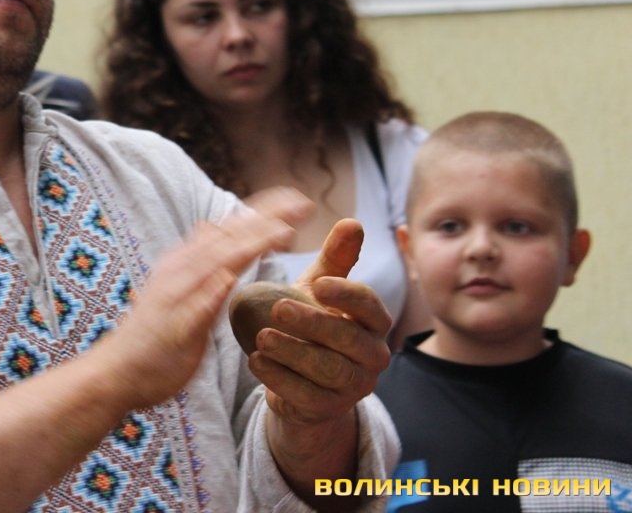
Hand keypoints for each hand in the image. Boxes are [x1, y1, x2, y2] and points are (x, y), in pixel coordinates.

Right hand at [102, 187, 315, 411]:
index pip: (232, 229)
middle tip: (303, 203)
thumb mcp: (179, 287)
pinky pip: (195, 307)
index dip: (264, 212)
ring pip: (216, 264)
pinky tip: (230, 278)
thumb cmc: (154, 335)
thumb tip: (209, 226)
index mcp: (189, 262)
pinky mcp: (174, 328)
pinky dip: (212, 291)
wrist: (115, 373)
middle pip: (230, 237)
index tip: (298, 200)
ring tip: (282, 232)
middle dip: (267, 218)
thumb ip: (198, 260)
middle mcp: (182, 271)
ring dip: (249, 245)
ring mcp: (176, 297)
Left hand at [250, 218, 391, 422]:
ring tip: (261, 337)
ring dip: (292, 352)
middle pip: (347, 340)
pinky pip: (307, 397)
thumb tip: (352, 221)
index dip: (345, 295)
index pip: (369, 305)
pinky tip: (256, 361)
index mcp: (375, 322)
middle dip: (312, 323)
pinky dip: (279, 379)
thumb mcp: (323, 289)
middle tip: (278, 308)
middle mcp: (373, 355)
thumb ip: (337, 259)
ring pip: (328, 370)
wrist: (306, 380)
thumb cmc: (317, 322)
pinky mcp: (330, 410)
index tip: (318, 284)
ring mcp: (355, 387)